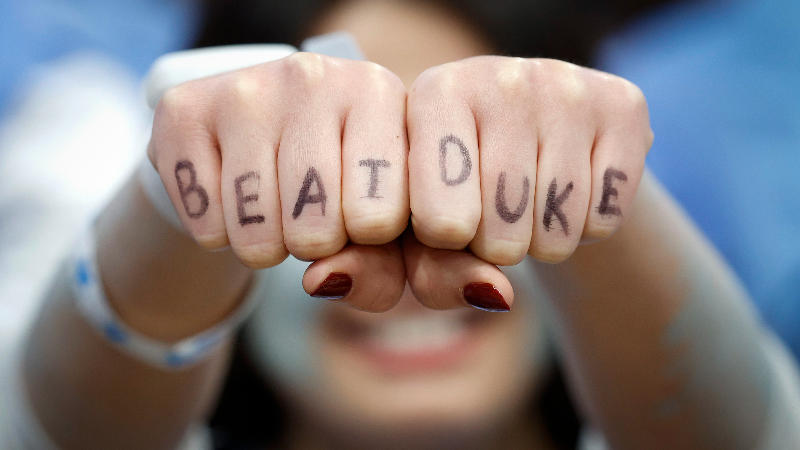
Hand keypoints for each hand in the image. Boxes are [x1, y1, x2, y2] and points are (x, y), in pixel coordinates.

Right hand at [148, 53, 411, 309]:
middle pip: (316, 229)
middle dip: (314, 246)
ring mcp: (246, 88)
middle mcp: (314, 76)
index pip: (380, 218)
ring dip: (265, 246)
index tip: (363, 215)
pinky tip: (231, 200)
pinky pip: (204, 222)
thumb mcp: (383, 223)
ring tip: (274, 213)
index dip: (368, 241)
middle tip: (312, 218)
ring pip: (256, 229)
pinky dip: (216, 234)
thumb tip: (322, 280)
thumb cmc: (343, 182)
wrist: (264, 131)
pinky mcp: (184, 109)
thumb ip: (380, 268)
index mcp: (378, 93)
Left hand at [406, 56, 653, 264]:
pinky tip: (572, 192)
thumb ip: (435, 274)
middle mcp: (501, 76)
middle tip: (494, 213)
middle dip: (496, 248)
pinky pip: (606, 218)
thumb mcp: (427, 231)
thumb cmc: (463, 191)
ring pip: (558, 230)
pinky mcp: (624, 105)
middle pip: (501, 232)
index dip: (447, 245)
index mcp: (436, 94)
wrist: (537, 139)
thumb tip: (495, 295)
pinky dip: (588, 229)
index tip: (447, 223)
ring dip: (543, 243)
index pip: (439, 222)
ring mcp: (567, 86)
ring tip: (531, 203)